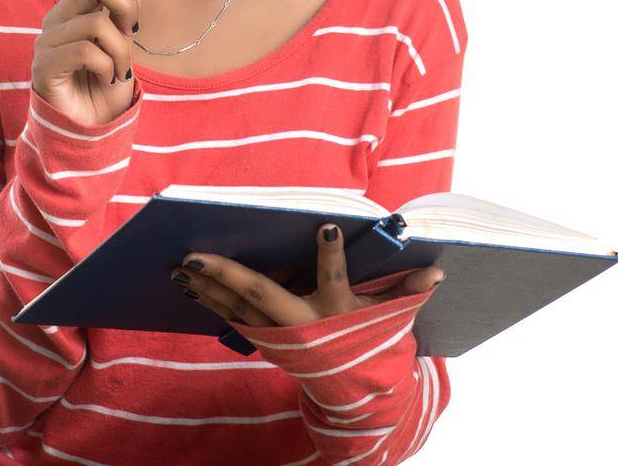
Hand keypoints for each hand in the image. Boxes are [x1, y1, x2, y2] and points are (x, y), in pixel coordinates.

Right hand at [31, 0, 155, 127]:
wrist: (89, 130)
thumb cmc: (104, 87)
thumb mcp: (125, 45)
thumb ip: (127, 13)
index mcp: (78, 7)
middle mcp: (59, 17)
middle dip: (126, 5)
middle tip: (132, 33)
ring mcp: (47, 39)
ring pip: (96, 22)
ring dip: (120, 51)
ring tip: (120, 71)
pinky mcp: (43, 65)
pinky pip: (85, 51)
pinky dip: (106, 66)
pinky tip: (106, 79)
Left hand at [168, 222, 445, 326]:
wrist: (354, 392)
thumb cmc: (371, 339)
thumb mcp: (392, 317)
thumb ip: (408, 290)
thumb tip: (439, 271)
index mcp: (337, 309)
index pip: (336, 276)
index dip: (332, 253)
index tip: (325, 225)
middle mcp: (303, 321)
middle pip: (262, 293)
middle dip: (227, 273)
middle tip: (194, 254)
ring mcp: (280, 333)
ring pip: (237, 307)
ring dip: (206, 287)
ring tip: (178, 266)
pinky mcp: (266, 339)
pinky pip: (232, 317)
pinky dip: (210, 301)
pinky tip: (188, 285)